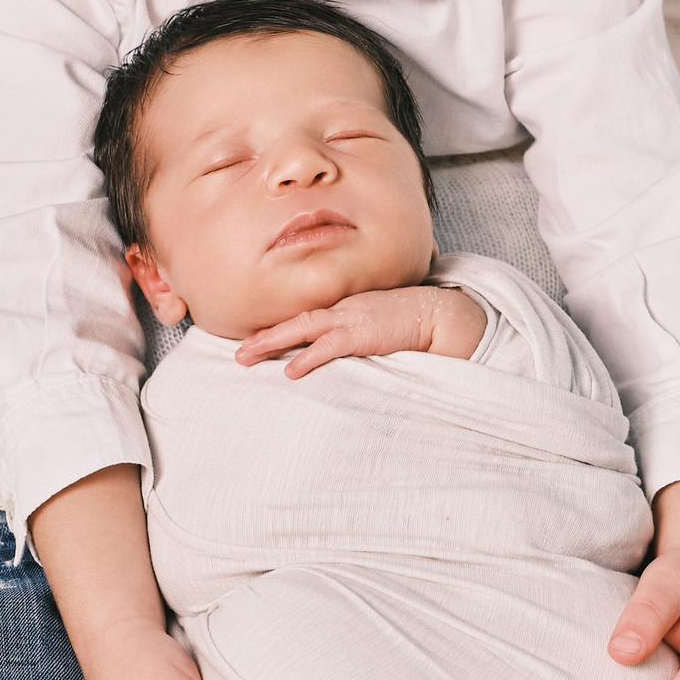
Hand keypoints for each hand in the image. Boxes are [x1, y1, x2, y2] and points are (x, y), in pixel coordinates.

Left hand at [236, 282, 486, 375]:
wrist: (441, 314)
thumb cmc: (416, 320)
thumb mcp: (382, 323)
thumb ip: (363, 332)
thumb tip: (352, 348)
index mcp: (348, 307)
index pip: (307, 318)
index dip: (280, 329)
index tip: (256, 340)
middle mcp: (344, 309)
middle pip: (295, 321)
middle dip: (264, 336)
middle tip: (237, 352)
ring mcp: (351, 319)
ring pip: (301, 329)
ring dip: (270, 343)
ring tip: (245, 357)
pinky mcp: (363, 334)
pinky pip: (328, 347)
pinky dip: (306, 358)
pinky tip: (289, 371)